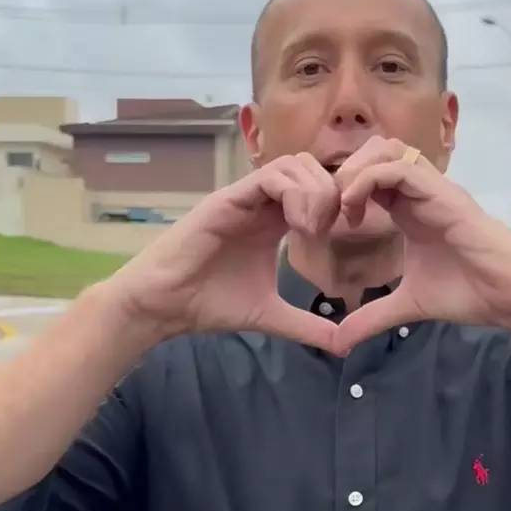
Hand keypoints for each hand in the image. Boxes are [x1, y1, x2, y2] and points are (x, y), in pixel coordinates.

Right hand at [106, 153, 340, 349]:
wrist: (164, 306)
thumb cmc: (210, 304)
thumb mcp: (271, 315)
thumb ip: (308, 326)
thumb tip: (346, 346)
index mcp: (274, 221)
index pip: (316, 189)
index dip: (337, 205)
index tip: (342, 237)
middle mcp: (261, 203)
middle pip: (310, 168)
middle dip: (330, 193)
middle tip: (328, 230)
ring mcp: (245, 198)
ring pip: (293, 164)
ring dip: (314, 192)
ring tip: (311, 230)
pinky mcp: (228, 199)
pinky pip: (269, 176)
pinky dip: (294, 194)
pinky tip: (297, 226)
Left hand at [333, 137, 510, 354]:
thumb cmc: (469, 293)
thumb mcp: (408, 305)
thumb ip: (372, 317)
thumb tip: (339, 342)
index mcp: (410, 210)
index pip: (371, 176)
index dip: (343, 191)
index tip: (327, 223)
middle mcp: (420, 193)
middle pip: (376, 151)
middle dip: (345, 172)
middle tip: (331, 209)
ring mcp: (433, 190)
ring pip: (387, 150)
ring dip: (356, 172)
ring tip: (344, 207)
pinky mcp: (444, 196)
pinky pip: (401, 169)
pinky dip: (370, 180)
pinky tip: (356, 210)